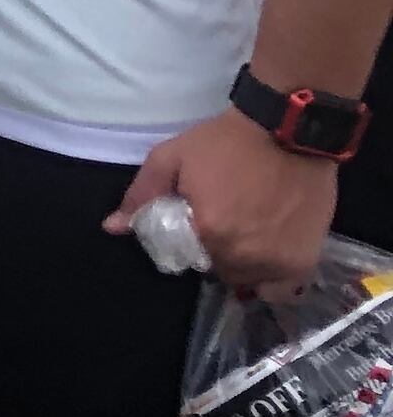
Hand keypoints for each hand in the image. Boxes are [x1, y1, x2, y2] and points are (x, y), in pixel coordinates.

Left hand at [110, 109, 337, 294]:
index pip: (183, 257)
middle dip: (214, 252)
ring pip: (246, 279)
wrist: (290, 129)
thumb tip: (112, 227)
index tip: (197, 221)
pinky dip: (271, 277)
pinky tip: (267, 254)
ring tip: (247, 234)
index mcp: (207, 231)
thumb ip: (141, 195)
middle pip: (216, 270)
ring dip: (242, 264)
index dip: (187, 241)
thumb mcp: (172, 157)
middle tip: (223, 223)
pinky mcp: (304, 261)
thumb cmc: (227, 141)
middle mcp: (243, 254)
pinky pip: (280, 287)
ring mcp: (277, 261)